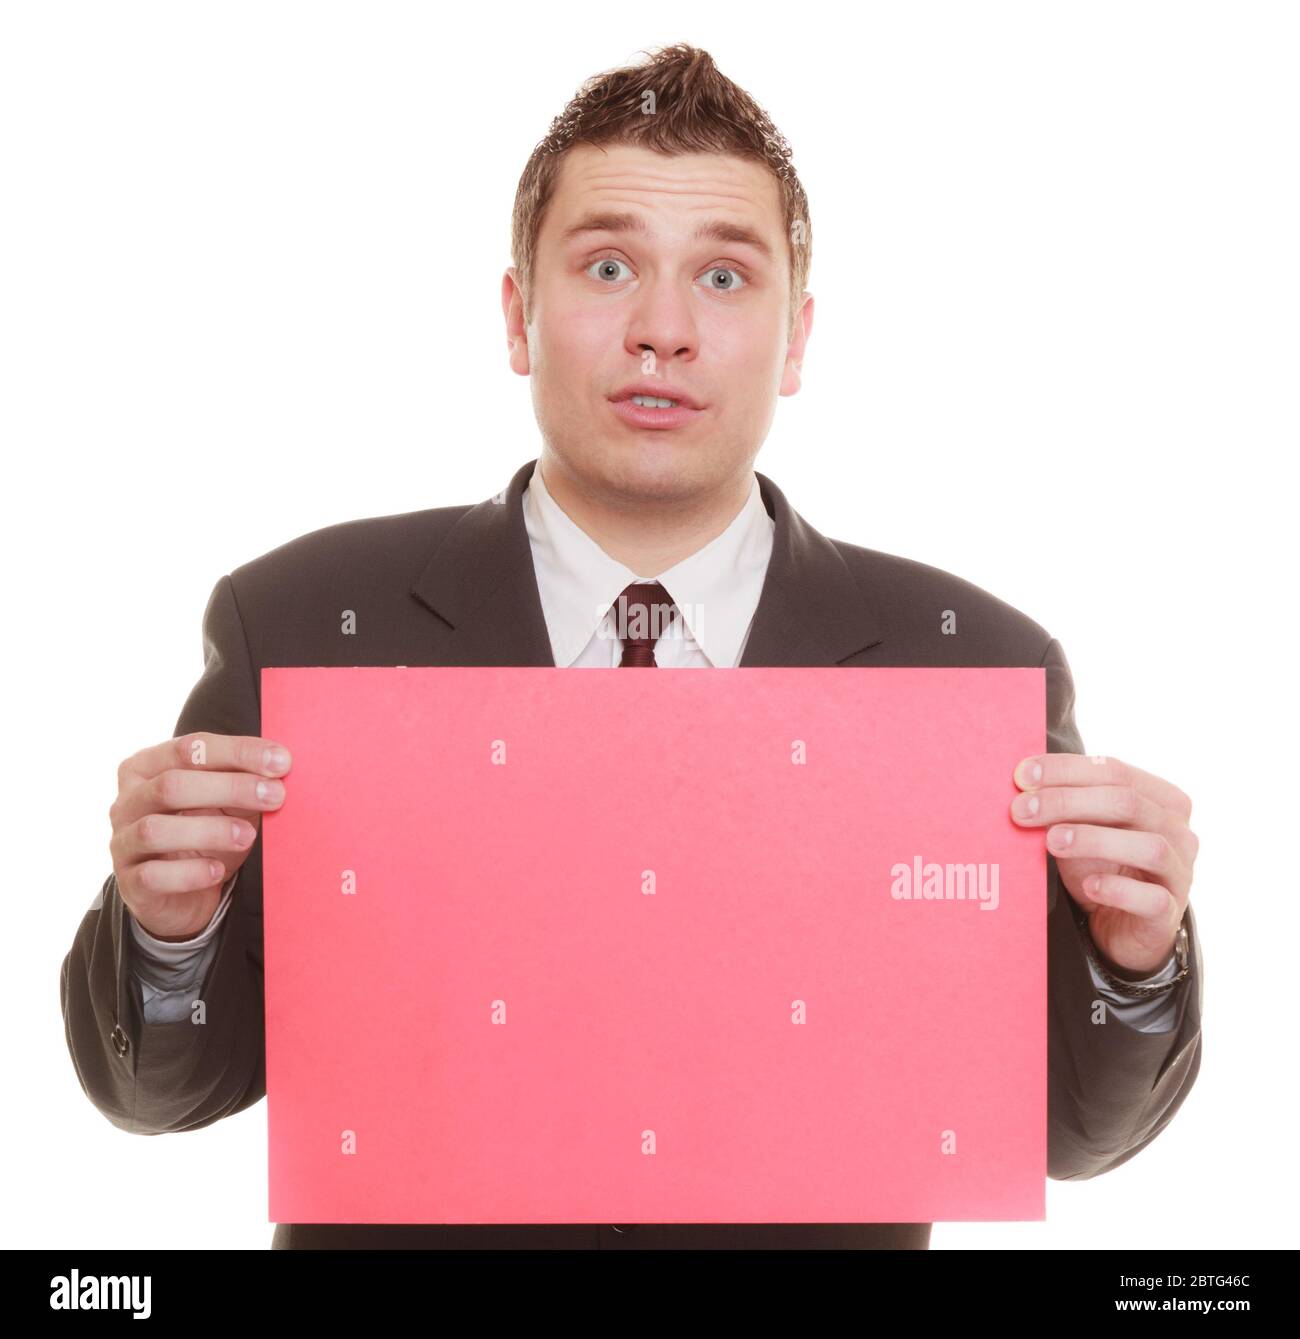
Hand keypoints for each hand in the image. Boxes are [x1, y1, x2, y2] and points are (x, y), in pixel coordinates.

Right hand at [109, 732, 291, 941]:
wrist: (181, 894)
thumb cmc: (204, 833)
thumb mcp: (225, 803)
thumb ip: (243, 783)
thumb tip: (279, 768)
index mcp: (147, 767)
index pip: (189, 748)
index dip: (237, 752)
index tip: (282, 762)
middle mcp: (128, 801)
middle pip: (171, 785)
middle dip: (229, 788)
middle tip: (275, 796)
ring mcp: (122, 842)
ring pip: (156, 829)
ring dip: (209, 830)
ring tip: (248, 836)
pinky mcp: (129, 882)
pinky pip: (153, 876)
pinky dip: (190, 873)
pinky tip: (218, 871)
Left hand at [1010, 753, 1196, 974]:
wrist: (1120, 927)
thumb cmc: (1100, 866)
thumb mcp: (1079, 830)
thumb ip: (1062, 806)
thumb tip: (1020, 786)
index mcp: (1160, 799)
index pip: (1113, 771)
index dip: (1065, 770)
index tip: (1021, 776)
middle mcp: (1177, 831)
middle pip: (1127, 801)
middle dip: (1067, 802)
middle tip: (1022, 810)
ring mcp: (1179, 872)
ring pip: (1148, 846)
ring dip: (1094, 839)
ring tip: (1052, 841)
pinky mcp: (1169, 913)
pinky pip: (1152, 898)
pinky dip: (1119, 889)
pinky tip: (1089, 886)